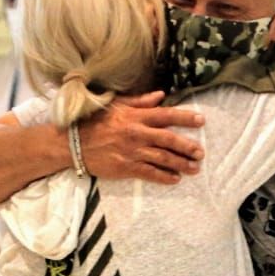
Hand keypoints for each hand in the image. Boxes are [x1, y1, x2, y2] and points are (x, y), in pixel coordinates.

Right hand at [78, 93, 204, 184]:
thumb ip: (140, 101)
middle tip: (201, 152)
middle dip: (188, 146)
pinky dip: (164, 177)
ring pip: (163, 158)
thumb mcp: (117, 105)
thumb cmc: (94, 121)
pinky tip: (175, 179)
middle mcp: (137, 134)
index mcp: (136, 116)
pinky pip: (149, 173)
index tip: (201, 121)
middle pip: (169, 140)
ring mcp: (132, 152)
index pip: (166, 115)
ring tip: (194, 169)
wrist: (73, 143)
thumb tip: (161, 96)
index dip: (185, 118)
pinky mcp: (126, 167)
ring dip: (181, 164)